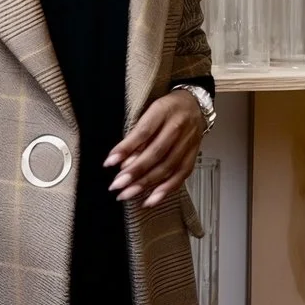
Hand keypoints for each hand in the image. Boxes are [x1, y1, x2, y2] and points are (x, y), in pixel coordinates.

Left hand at [107, 88, 206, 208]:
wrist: (195, 104)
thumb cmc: (167, 108)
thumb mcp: (149, 111)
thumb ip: (137, 135)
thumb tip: (123, 162)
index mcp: (163, 111)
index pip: (143, 132)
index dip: (126, 148)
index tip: (109, 163)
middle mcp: (177, 127)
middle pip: (156, 153)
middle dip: (134, 172)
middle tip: (117, 185)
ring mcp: (188, 143)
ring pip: (167, 167)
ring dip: (146, 184)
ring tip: (128, 194)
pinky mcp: (193, 155)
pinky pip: (179, 176)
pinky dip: (164, 190)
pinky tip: (150, 200)